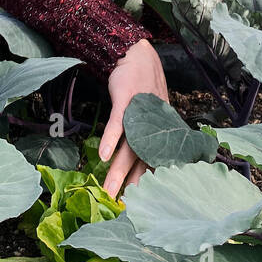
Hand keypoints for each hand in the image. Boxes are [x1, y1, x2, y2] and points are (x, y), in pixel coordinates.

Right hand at [100, 39, 170, 198]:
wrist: (137, 54)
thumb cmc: (142, 85)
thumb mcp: (149, 112)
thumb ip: (145, 134)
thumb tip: (138, 156)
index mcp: (158, 132)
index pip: (155, 162)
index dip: (149, 183)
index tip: (143, 204)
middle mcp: (152, 127)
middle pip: (141, 161)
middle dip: (132, 186)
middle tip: (123, 208)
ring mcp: (139, 115)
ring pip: (128, 148)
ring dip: (118, 171)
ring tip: (108, 190)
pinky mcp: (126, 101)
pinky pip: (117, 124)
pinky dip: (111, 140)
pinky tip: (104, 156)